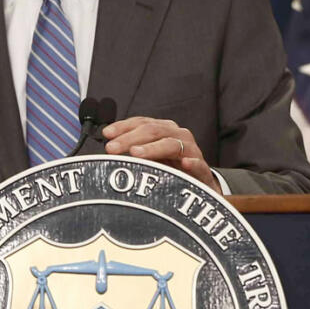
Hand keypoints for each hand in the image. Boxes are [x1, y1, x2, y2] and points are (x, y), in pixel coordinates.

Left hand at [101, 117, 215, 187]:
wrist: (200, 185)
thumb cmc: (171, 169)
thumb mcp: (151, 158)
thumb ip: (133, 151)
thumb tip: (108, 147)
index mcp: (164, 130)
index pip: (142, 122)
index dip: (123, 126)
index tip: (106, 134)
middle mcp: (178, 135)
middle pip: (153, 131)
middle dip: (130, 138)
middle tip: (111, 148)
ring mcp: (191, 151)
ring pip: (171, 144)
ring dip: (152, 148)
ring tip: (135, 153)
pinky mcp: (203, 170)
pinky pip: (198, 164)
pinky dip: (191, 162)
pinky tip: (183, 164)